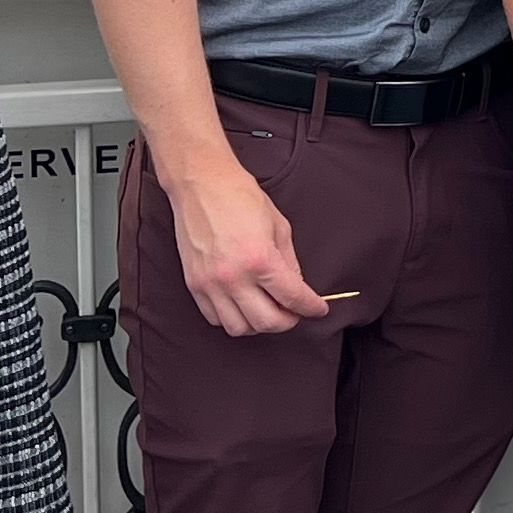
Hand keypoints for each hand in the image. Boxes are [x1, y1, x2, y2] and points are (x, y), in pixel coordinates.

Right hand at [165, 158, 332, 333]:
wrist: (201, 184)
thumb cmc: (239, 197)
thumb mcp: (279, 226)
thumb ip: (290, 262)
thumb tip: (297, 287)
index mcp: (260, 259)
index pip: (293, 297)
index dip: (311, 308)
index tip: (318, 310)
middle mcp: (234, 277)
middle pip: (266, 322)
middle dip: (287, 322)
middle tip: (294, 312)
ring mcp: (210, 284)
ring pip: (239, 328)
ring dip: (258, 324)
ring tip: (268, 309)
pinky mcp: (194, 285)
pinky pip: (214, 318)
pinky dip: (233, 319)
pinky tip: (243, 305)